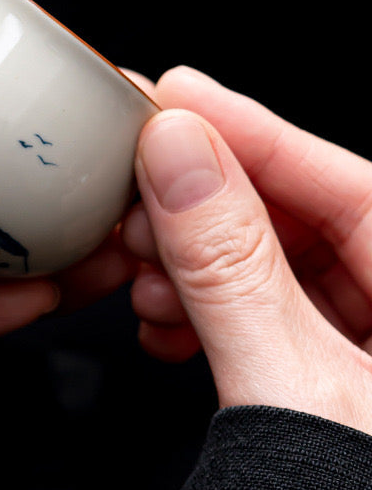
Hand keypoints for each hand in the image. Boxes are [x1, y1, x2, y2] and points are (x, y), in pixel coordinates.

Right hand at [124, 66, 371, 435]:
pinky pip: (261, 320)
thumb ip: (230, 272)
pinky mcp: (324, 388)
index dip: (254, 133)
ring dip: (192, 266)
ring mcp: (366, 360)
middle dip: (205, 210)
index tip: (178, 96)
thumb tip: (180, 157)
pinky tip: (166, 321)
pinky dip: (202, 315)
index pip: (350, 184)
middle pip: (303, 221)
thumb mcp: (289, 392)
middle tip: (140, 195)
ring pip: (271, 269)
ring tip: (147, 276)